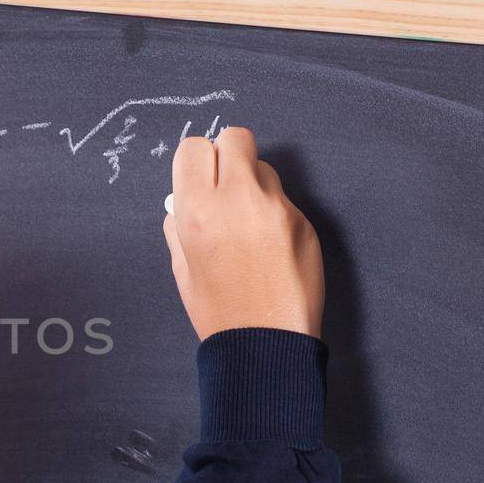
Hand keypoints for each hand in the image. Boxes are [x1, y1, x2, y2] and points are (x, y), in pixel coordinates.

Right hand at [162, 128, 323, 339]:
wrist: (265, 344)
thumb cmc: (218, 311)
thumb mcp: (182, 267)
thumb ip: (180, 225)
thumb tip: (185, 200)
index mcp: (197, 211)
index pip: (194, 147)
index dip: (197, 161)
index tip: (200, 179)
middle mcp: (237, 200)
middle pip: (235, 138)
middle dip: (228, 155)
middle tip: (226, 185)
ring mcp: (276, 209)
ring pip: (263, 169)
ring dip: (254, 185)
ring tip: (249, 226)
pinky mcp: (304, 222)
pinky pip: (284, 200)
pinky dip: (274, 215)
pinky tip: (271, 248)